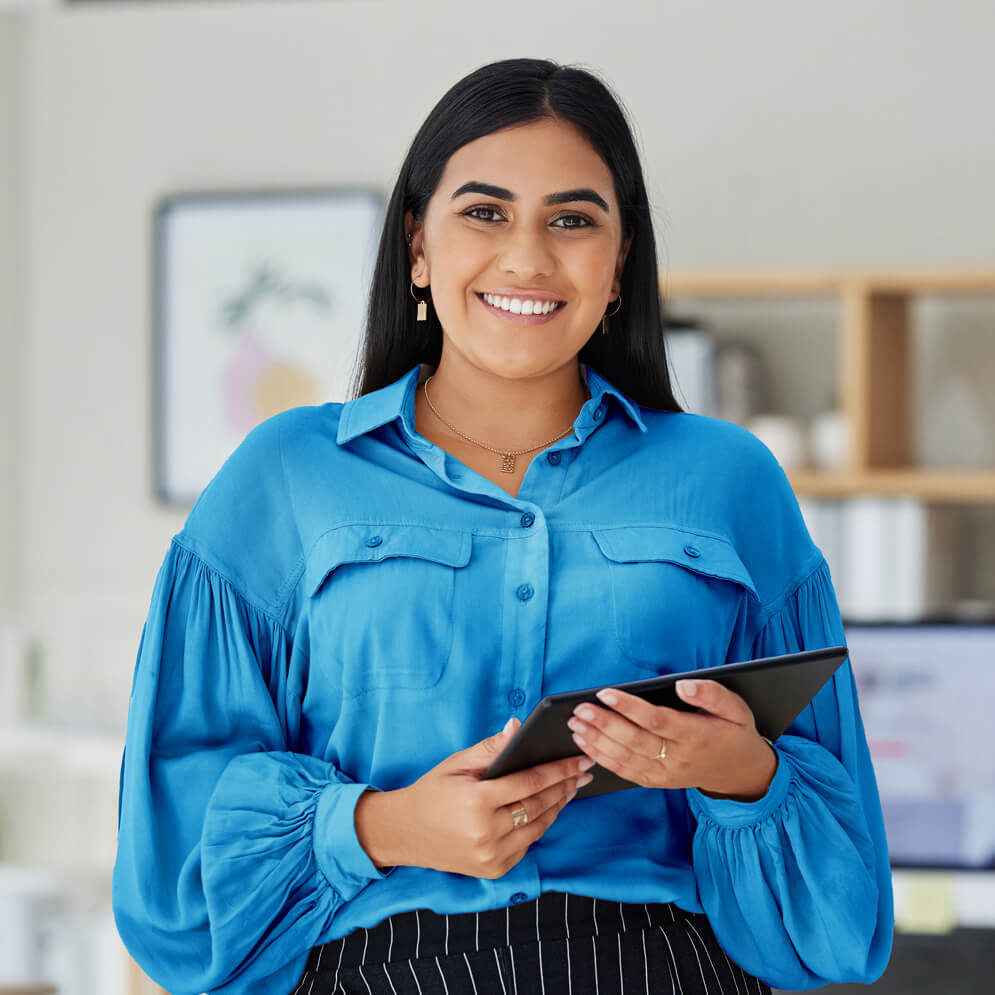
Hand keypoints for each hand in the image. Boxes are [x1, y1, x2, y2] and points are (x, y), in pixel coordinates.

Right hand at [392, 718, 593, 877]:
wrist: (404, 833)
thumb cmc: (432, 792)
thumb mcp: (456, 764)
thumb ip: (491, 748)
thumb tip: (518, 727)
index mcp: (477, 802)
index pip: (530, 782)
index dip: (558, 769)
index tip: (578, 758)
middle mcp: (486, 833)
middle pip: (539, 805)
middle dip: (565, 785)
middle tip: (584, 770)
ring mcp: (491, 856)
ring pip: (538, 827)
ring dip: (559, 806)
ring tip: (573, 787)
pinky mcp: (494, 870)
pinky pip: (527, 845)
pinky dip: (541, 825)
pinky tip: (550, 808)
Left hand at [565, 680, 777, 800]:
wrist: (739, 772)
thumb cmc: (733, 731)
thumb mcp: (736, 708)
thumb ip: (711, 693)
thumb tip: (683, 685)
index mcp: (696, 735)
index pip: (656, 720)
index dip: (629, 708)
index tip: (604, 693)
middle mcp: (677, 758)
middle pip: (634, 741)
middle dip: (604, 724)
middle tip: (580, 710)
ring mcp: (665, 773)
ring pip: (625, 759)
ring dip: (596, 742)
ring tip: (575, 725)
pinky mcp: (656, 781)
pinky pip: (625, 772)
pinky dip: (602, 759)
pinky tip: (585, 745)